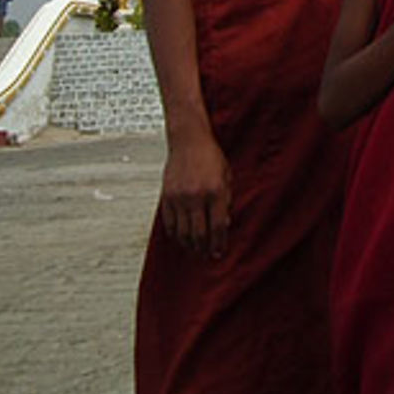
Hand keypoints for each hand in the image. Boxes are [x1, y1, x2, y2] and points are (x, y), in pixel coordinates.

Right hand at [160, 131, 231, 258]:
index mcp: (215, 192)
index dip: (219, 243)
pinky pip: (169, 223)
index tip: (219, 252)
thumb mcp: (226, 176)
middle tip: (206, 254)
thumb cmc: (210, 155)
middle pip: (199, 234)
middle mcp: (197, 197)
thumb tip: (224, 225)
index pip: (217, 227)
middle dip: (204, 248)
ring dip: (189, 244)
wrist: (189, 140)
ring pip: (182, 232)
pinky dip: (174, 234)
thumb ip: (226, 200)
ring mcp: (180, 198)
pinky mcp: (167, 196)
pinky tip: (180, 236)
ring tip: (194, 248)